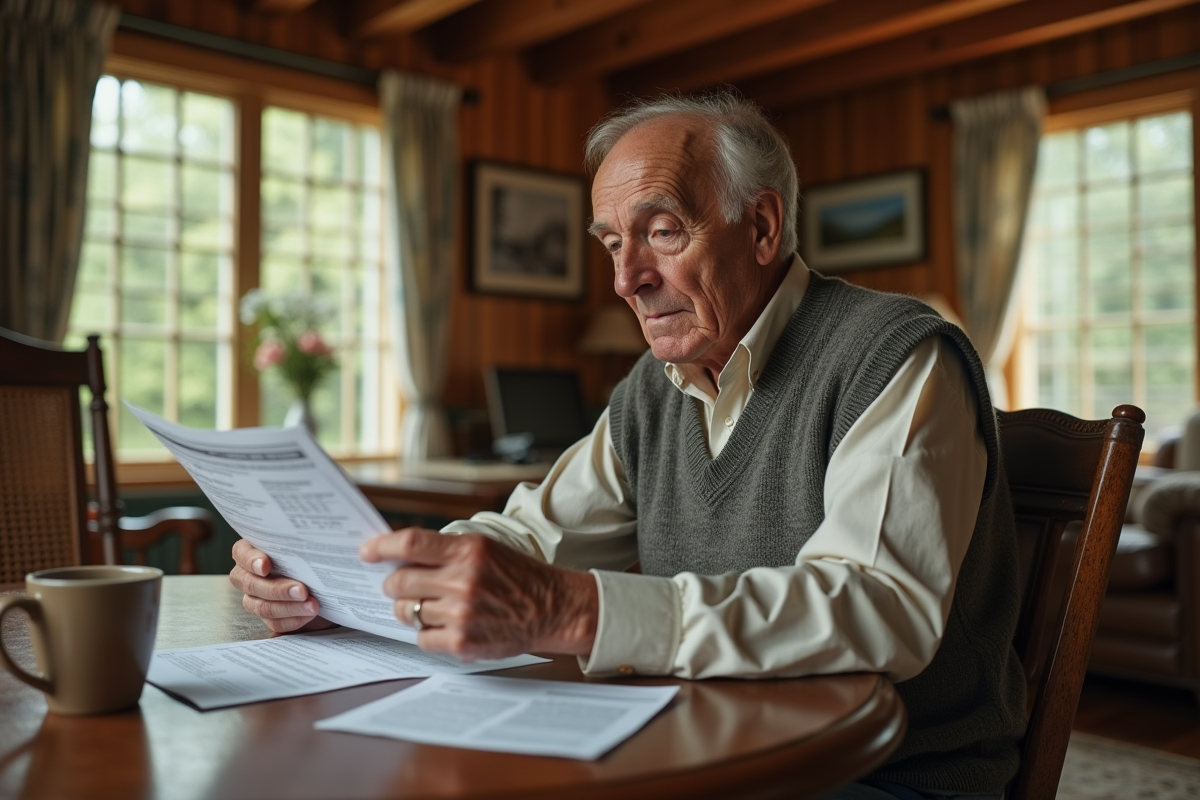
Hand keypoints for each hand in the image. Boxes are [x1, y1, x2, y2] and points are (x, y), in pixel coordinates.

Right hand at [229, 539, 336, 633]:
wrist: (333, 584)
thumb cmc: (319, 557)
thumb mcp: (316, 546)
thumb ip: (312, 539)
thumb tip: (335, 538)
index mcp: (255, 551)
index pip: (241, 553)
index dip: (251, 559)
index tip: (266, 565)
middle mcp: (251, 575)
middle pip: (250, 583)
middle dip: (277, 588)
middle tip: (302, 589)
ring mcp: (257, 598)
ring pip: (261, 606)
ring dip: (287, 606)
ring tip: (313, 605)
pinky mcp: (271, 617)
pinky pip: (275, 622)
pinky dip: (293, 619)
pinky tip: (310, 614)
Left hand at [359, 528, 597, 661]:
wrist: (553, 608)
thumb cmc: (517, 576)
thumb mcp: (485, 549)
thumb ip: (445, 551)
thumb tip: (397, 557)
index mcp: (469, 550)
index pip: (411, 543)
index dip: (381, 546)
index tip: (367, 552)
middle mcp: (463, 580)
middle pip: (400, 581)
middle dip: (393, 583)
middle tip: (398, 585)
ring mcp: (461, 613)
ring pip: (406, 611)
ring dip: (409, 609)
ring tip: (431, 606)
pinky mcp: (463, 641)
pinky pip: (421, 638)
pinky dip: (427, 632)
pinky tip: (445, 625)